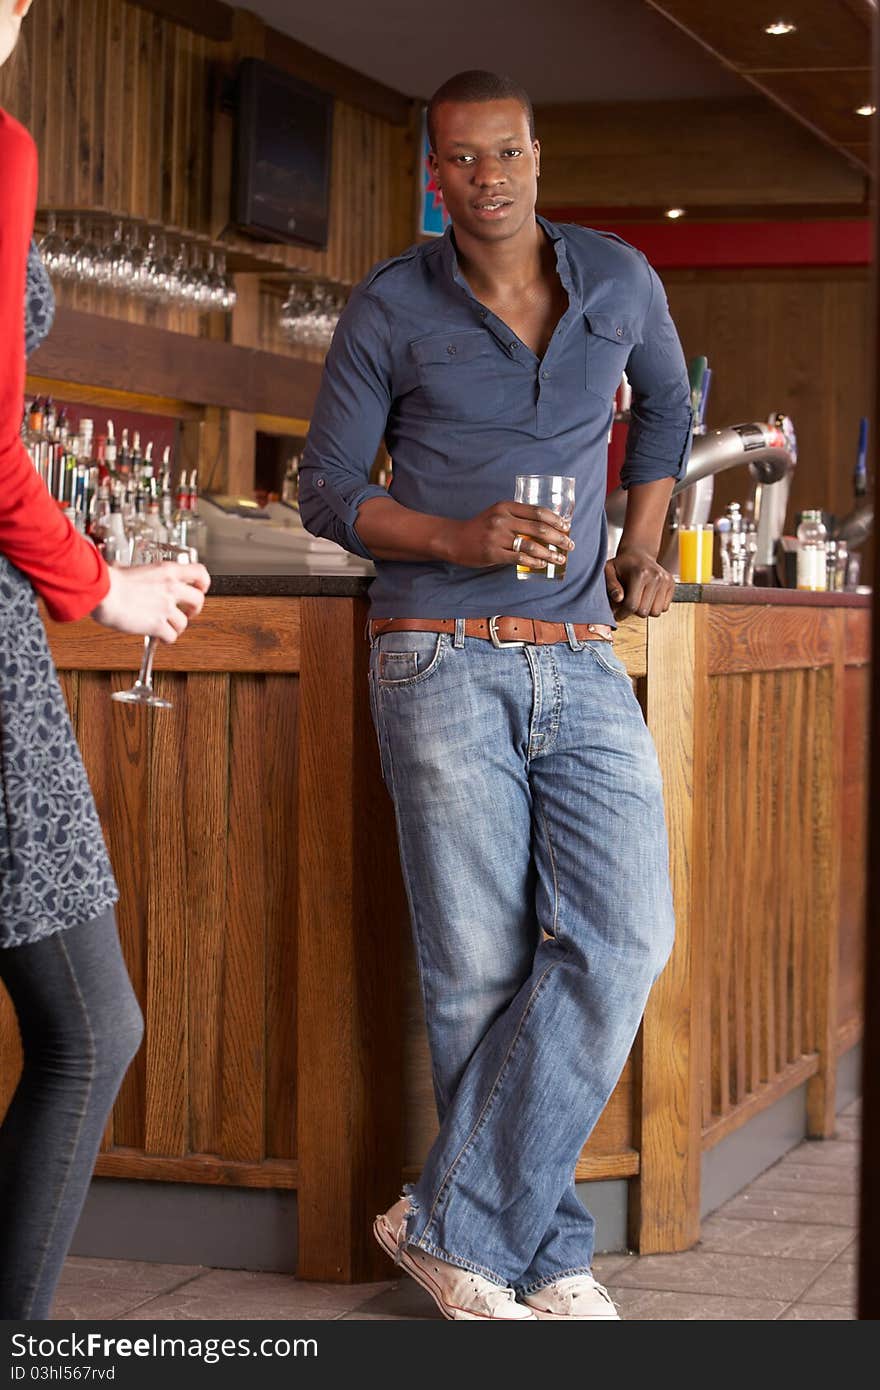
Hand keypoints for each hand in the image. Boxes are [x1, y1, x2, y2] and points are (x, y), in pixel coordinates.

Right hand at [91, 562, 210, 642]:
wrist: (102, 591)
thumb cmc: (109, 580)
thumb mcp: (128, 567)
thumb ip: (134, 572)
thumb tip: (121, 570)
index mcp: (167, 571)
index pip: (200, 573)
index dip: (203, 583)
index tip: (199, 588)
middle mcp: (171, 588)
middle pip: (199, 600)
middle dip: (194, 609)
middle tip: (186, 612)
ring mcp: (166, 607)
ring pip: (184, 623)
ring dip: (176, 627)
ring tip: (166, 627)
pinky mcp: (158, 624)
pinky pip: (171, 637)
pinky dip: (165, 639)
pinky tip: (157, 636)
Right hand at [440, 501, 573, 568]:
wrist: (455, 539)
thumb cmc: (480, 528)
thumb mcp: (498, 514)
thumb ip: (517, 517)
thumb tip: (545, 528)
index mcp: (506, 507)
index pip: (537, 511)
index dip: (555, 520)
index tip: (567, 527)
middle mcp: (503, 519)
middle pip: (538, 528)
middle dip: (558, 538)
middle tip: (569, 545)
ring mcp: (497, 536)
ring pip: (531, 545)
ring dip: (549, 553)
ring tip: (559, 558)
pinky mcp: (492, 552)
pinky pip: (518, 558)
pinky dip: (533, 562)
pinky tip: (542, 564)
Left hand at [605, 545, 673, 618]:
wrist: (639, 553)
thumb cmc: (622, 564)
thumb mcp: (609, 571)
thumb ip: (611, 585)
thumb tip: (618, 598)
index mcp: (640, 573)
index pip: (632, 605)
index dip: (622, 614)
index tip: (617, 614)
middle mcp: (656, 577)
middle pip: (644, 611)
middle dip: (633, 612)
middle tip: (626, 605)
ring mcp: (666, 581)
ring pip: (655, 612)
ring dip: (645, 610)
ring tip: (637, 600)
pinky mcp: (671, 584)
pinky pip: (664, 608)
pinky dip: (654, 607)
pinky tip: (646, 598)